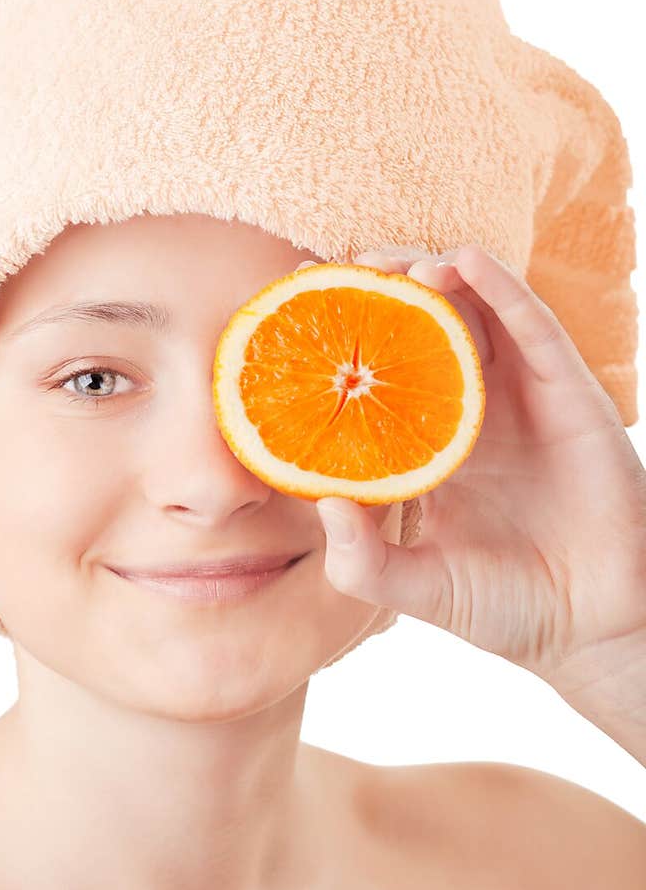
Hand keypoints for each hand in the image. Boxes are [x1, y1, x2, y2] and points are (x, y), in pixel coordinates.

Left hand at [297, 245, 645, 683]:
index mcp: (428, 448)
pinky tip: (463, 263)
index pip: (379, 377)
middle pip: (421, 327)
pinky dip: (500, 287)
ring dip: (430, 275)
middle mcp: (470, 410)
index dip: (344, 342)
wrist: (594, 627)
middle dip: (380, 293)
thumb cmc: (506, 608)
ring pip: (472, 311)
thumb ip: (362, 563)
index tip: (294, 315)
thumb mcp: (418, 589)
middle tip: (336, 275)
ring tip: (386, 263)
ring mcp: (519, 397)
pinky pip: (532, 326)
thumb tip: (324, 504)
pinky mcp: (568, 392)